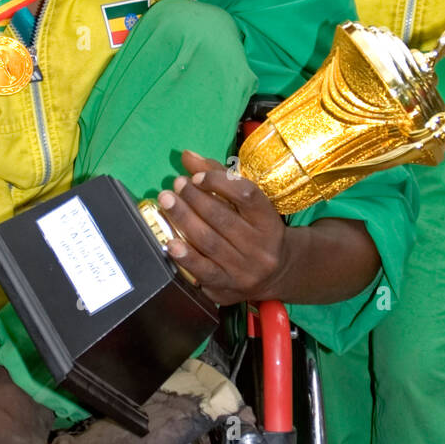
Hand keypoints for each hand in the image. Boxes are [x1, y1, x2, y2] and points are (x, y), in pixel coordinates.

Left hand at [156, 150, 290, 305]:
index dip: (219, 183)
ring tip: (167, 202)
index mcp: (268, 219)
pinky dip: (186, 257)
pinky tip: (170, 244)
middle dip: (194, 199)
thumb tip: (187, 156)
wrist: (277, 273)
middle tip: (175, 185)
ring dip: (185, 220)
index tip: (197, 177)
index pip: (247, 195)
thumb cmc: (257, 229)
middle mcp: (259, 245)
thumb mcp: (248, 203)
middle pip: (223, 218)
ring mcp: (244, 269)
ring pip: (210, 242)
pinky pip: (204, 271)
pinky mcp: (228, 287)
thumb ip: (219, 177)